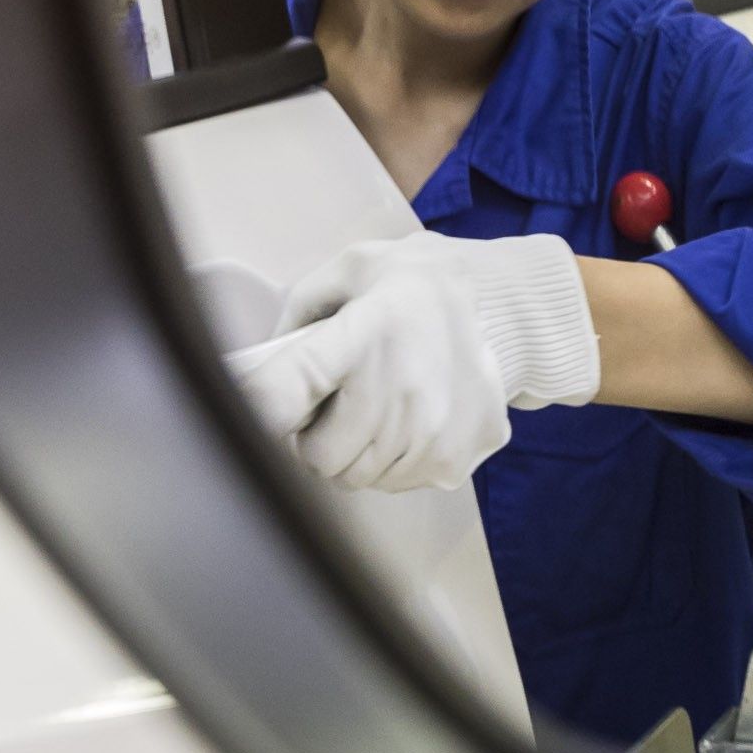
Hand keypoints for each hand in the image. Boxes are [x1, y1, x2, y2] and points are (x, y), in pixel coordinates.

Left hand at [224, 232, 599, 491]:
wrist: (506, 307)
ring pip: (353, 478)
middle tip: (332, 404)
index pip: (284, 391)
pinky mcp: (451, 463)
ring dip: (352, 452)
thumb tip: (256, 365)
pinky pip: (391, 485)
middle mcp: (400, 392)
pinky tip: (405, 421)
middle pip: (317, 457)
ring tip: (373, 408)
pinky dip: (388, 462)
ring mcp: (429, 435)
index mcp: (365, 335)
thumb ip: (298, 312)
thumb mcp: (352, 268)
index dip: (254, 410)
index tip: (247, 411)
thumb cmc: (414, 285)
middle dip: (313, 436)